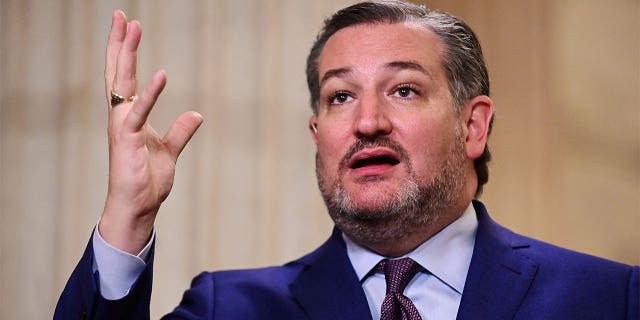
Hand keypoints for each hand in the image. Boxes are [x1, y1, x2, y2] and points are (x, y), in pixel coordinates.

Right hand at [99, 10, 202, 253]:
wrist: (138, 207)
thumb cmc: (147, 181)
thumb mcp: (170, 152)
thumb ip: (181, 132)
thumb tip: (197, 114)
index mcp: (130, 117)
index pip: (125, 78)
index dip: (124, 52)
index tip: (127, 27)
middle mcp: (122, 117)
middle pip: (118, 72)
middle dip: (119, 43)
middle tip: (120, 15)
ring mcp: (122, 126)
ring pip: (122, 83)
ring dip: (126, 55)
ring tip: (131, 28)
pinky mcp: (127, 140)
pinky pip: (139, 112)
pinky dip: (150, 93)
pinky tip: (161, 74)